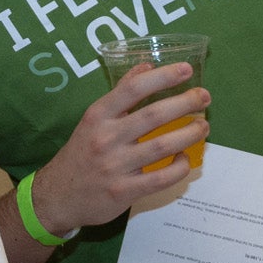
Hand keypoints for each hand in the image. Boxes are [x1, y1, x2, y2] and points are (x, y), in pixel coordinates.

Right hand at [30, 63, 210, 233]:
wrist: (58, 196)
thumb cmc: (81, 153)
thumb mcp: (92, 120)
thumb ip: (120, 94)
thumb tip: (146, 66)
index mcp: (97, 116)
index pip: (132, 89)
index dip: (162, 77)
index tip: (186, 69)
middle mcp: (105, 138)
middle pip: (153, 115)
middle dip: (185, 103)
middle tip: (204, 97)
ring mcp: (115, 166)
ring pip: (162, 146)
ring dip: (189, 134)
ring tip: (203, 127)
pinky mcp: (124, 190)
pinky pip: (161, 178)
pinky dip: (179, 167)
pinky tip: (184, 158)